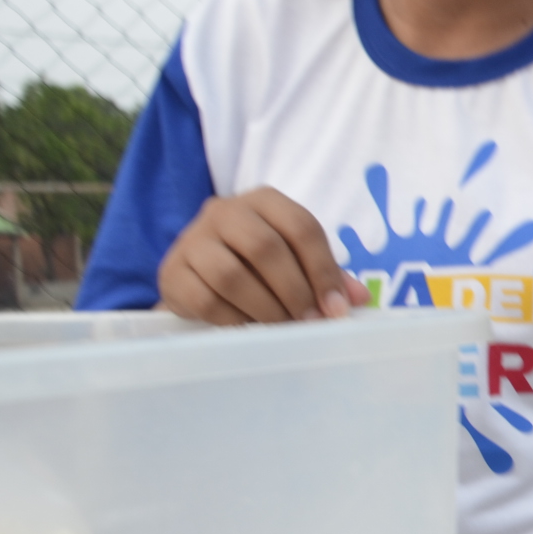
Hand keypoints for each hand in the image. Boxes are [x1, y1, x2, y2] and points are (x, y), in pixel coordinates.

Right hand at [158, 187, 365, 323]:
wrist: (197, 276)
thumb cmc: (257, 267)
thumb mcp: (294, 261)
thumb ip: (326, 275)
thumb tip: (359, 299)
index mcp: (264, 201)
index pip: (301, 227)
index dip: (323, 270)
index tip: (337, 309)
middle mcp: (225, 211)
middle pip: (265, 248)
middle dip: (295, 292)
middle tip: (311, 323)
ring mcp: (193, 240)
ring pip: (231, 275)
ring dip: (266, 309)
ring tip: (283, 330)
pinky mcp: (173, 272)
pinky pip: (206, 300)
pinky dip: (235, 321)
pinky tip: (251, 331)